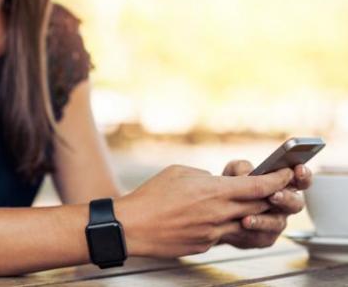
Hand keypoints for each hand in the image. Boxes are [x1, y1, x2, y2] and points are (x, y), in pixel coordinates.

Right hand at [114, 165, 293, 257]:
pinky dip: (226, 226)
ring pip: (246, 224)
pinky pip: (224, 235)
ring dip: (251, 214)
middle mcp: (218, 214)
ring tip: (244, 206)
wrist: (132, 226)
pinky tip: (213, 219)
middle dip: (271, 197)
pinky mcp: (204, 246)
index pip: (260, 187)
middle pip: (260, 206)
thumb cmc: (150, 197)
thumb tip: (217, 181)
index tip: (286, 174)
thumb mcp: (179, 172)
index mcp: (214, 191)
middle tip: (273, 189)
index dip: (279, 180)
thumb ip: (205, 176)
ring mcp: (213, 233)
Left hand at [218, 160, 311, 248]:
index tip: (298, 169)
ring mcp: (275, 223)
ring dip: (265, 219)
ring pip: (278, 222)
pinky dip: (252, 229)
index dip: (304, 175)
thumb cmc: (231, 186)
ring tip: (250, 215)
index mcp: (284, 186)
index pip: (301, 181)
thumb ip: (242, 168)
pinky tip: (243, 223)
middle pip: (296, 204)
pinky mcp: (264, 238)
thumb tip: (248, 174)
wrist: (214, 211)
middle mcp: (284, 206)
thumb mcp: (233, 171)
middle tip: (274, 195)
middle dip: (286, 199)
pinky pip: (263, 236)